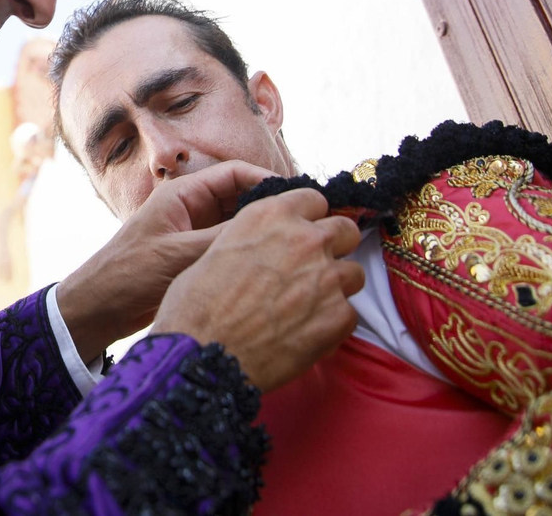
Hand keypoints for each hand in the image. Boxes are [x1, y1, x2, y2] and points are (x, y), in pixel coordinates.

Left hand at [56, 160, 276, 362]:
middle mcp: (192, 208)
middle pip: (241, 196)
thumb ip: (222, 241)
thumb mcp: (178, 255)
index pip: (235, 173)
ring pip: (238, 222)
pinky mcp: (196, 256)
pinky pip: (230, 246)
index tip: (298, 195)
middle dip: (271, 206)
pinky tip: (273, 265)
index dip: (268, 180)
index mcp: (183, 194)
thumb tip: (270, 231)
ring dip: (262, 230)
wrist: (99, 307)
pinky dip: (249, 251)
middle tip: (306, 221)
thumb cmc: (128, 274)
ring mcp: (195, 232)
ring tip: (297, 243)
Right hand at [154, 188, 363, 391]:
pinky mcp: (338, 316)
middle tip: (315, 268)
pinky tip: (305, 333)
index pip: (315, 199)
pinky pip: (349, 314)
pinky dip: (332, 324)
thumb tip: (270, 246)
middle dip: (335, 247)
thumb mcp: (219, 248)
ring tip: (308, 307)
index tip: (305, 232)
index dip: (310, 218)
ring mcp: (327, 277)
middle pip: (345, 230)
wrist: (203, 352)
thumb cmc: (198, 305)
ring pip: (354, 273)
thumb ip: (256, 238)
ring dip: (336, 287)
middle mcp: (305, 238)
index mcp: (271, 215)